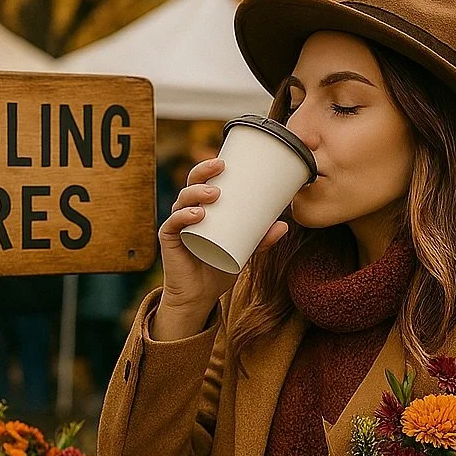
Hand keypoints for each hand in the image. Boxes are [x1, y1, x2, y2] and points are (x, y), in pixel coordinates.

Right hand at [157, 157, 288, 316]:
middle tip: (220, 168)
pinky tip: (196, 214)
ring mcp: (177, 225)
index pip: (203, 182)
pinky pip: (173, 224)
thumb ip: (262, 239)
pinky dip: (183, 217)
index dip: (209, 167)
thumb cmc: (219, 267)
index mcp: (201, 208)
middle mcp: (186, 212)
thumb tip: (285, 225)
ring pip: (182, 201)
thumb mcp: (245, 251)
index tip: (225, 160)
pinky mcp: (170, 240)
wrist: (200, 295)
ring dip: (197, 193)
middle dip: (203, 172)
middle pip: (191, 184)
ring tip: (214, 195)